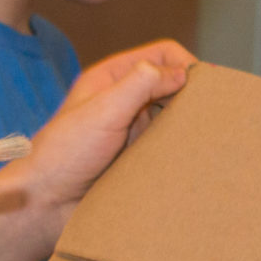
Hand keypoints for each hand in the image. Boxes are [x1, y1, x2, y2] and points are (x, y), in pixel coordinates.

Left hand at [16, 40, 194, 211]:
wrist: (43, 205)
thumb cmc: (63, 154)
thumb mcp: (102, 111)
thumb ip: (139, 85)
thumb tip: (181, 73)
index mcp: (112, 80)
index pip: (161, 55)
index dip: (186, 63)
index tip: (207, 86)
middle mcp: (124, 101)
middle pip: (172, 85)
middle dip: (194, 95)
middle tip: (217, 113)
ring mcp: (131, 131)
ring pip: (173, 118)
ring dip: (190, 124)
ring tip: (209, 137)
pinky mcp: (137, 160)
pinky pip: (168, 148)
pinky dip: (183, 150)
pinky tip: (195, 158)